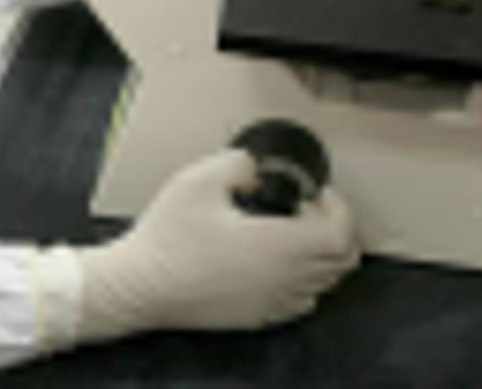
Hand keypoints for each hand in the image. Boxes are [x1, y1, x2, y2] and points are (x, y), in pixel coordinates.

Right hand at [74, 150, 358, 340]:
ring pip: (324, 283)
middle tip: (307, 210)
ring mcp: (272, 303)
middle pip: (341, 261)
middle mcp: (284, 280)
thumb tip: (256, 168)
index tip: (317, 194)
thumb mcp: (198, 180)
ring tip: (289, 232)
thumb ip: (238, 163)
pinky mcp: (256, 318)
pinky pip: (299, 301)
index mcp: (279, 246)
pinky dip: (302, 280)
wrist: (139, 286)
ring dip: (319, 255)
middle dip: (334, 229)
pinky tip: (272, 262)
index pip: (341, 234)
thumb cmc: (167, 238)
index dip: (338, 209)